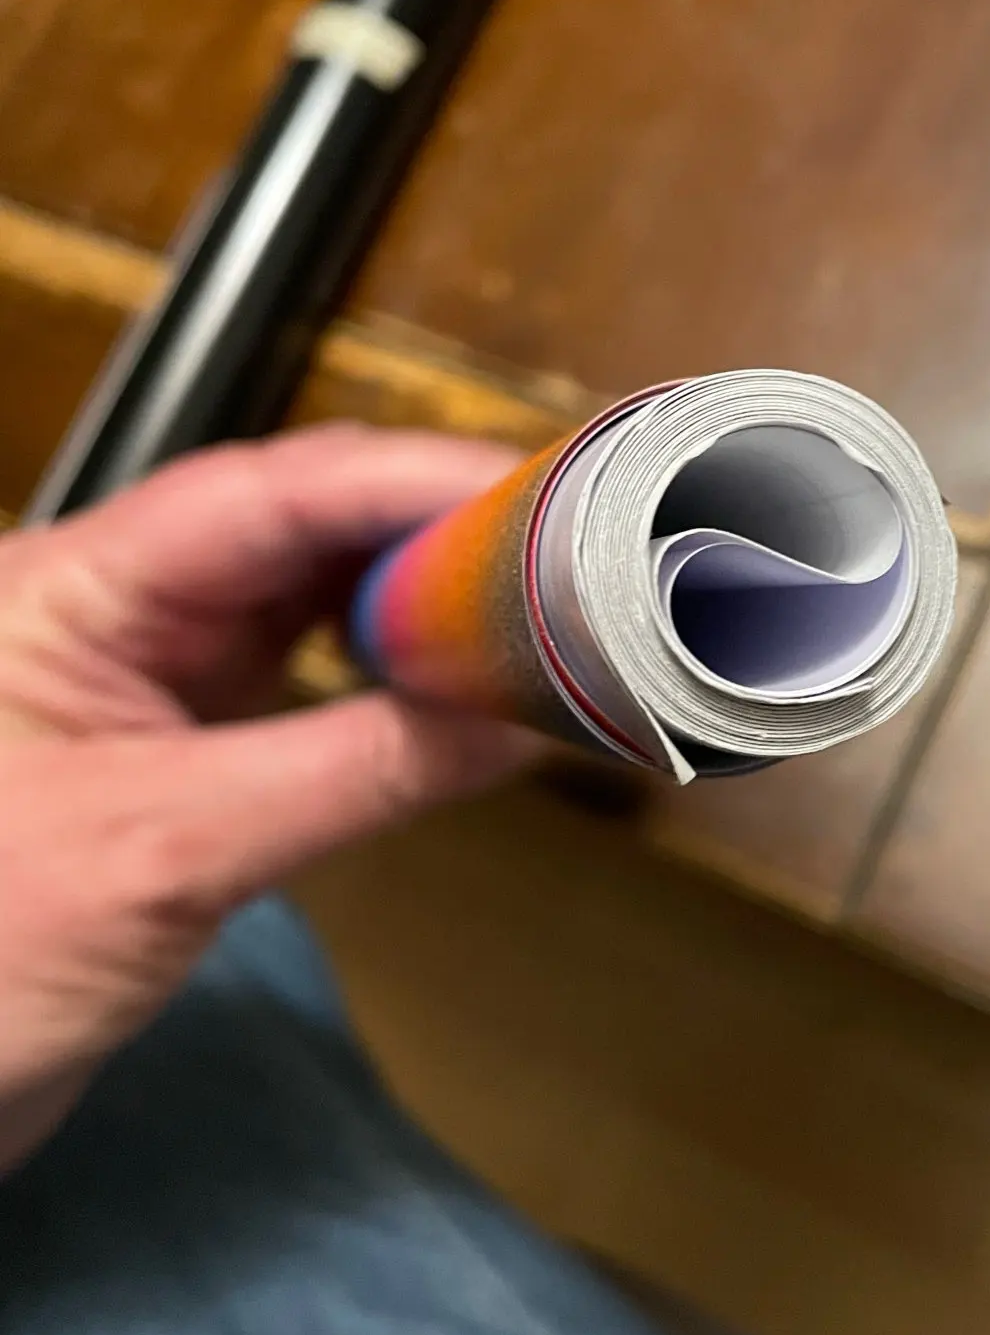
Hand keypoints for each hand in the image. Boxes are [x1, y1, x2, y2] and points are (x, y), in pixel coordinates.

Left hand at [0, 424, 534, 1175]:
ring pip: (308, 594)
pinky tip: (461, 679)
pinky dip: (390, 676)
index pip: (266, 493)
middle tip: (572, 549)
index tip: (540, 497)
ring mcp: (147, 673)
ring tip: (538, 606)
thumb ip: (354, 771)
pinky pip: (306, 679)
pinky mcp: (179, 744)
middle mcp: (114, 604)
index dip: (409, 481)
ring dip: (418, 598)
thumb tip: (524, 718)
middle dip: (432, 527)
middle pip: (298, 523)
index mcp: (72, 586)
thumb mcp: (171, 853)